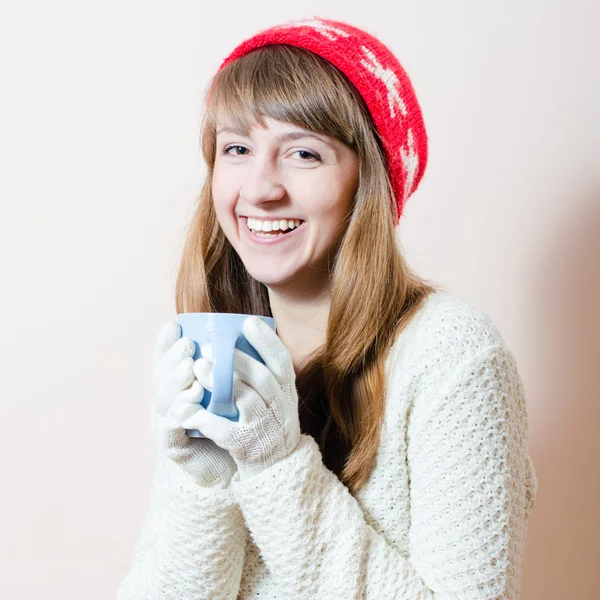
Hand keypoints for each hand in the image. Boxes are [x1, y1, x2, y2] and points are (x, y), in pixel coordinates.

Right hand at [151, 320, 236, 487]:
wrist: (230, 469)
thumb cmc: (230, 424)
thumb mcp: (226, 391)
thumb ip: (225, 367)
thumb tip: (241, 331)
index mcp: (174, 390)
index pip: (162, 363)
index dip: (164, 343)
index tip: (174, 324)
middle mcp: (165, 406)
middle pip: (159, 378)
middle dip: (171, 358)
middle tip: (188, 344)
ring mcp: (165, 426)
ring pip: (162, 400)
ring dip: (175, 381)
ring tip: (191, 366)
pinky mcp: (173, 448)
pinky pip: (170, 428)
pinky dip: (179, 411)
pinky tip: (192, 398)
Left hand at [182, 316, 301, 478]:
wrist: (275, 470)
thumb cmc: (268, 425)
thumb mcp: (275, 400)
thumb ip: (262, 375)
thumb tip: (237, 339)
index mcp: (286, 393)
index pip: (282, 362)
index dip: (267, 341)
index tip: (248, 321)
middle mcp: (281, 408)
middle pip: (262, 378)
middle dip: (237, 359)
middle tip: (209, 346)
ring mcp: (266, 428)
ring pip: (245, 400)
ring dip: (220, 382)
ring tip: (198, 368)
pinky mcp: (248, 447)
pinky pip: (227, 431)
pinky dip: (208, 419)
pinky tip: (190, 409)